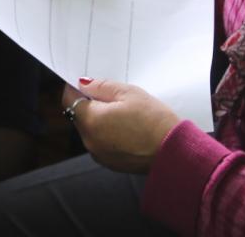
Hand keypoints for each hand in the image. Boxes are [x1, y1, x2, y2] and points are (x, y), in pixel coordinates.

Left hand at [61, 78, 179, 173]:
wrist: (175, 152)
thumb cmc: (154, 120)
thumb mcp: (128, 93)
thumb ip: (101, 87)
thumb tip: (83, 83)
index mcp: (90, 120)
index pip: (69, 99)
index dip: (75, 87)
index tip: (85, 81)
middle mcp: (89, 140)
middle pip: (79, 115)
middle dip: (89, 103)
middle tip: (110, 94)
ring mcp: (99, 154)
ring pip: (91, 130)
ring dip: (99, 120)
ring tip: (123, 112)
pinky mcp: (111, 164)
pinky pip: (102, 143)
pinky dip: (108, 134)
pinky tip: (127, 128)